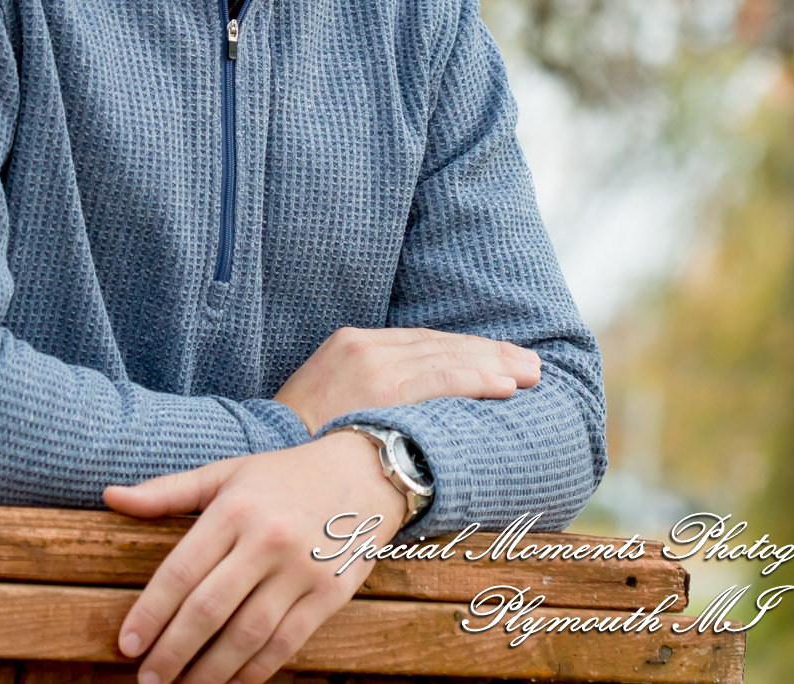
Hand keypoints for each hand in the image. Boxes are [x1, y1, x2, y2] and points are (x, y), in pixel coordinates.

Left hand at [102, 431, 406, 683]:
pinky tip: (229, 683)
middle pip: (208, 609)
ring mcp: (301, 570)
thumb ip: (167, 491)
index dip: (150, 612)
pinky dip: (253, 672)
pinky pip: (284, 645)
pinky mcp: (329, 596)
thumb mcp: (225, 473)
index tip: (126, 645)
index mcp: (235, 508)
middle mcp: (266, 539)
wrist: (361, 474)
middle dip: (172, 653)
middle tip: (147, 681)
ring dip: (209, 672)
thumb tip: (110, 497)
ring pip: (245, 636)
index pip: (181, 570)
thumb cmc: (282, 476)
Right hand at [274, 325, 540, 433]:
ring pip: (447, 359)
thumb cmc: (299, 440)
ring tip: (529, 373)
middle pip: (441, 345)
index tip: (498, 358)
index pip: (423, 342)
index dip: (466, 350)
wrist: (264, 452)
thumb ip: (370, 393)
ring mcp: (374, 364)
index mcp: (353, 343)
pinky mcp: (381, 388)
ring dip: (494, 365)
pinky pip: (441, 379)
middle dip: (489, 353)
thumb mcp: (331, 399)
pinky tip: (506, 387)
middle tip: (530, 364)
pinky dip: (477, 380)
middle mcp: (366, 346)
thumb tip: (414, 410)